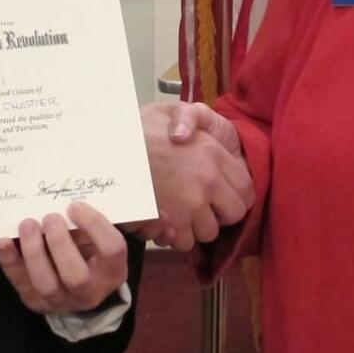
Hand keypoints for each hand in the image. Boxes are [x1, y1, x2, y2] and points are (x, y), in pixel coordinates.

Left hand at [0, 200, 127, 314]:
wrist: (78, 289)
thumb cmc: (92, 252)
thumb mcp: (102, 238)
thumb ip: (97, 221)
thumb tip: (79, 193)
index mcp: (113, 271)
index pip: (111, 249)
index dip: (94, 225)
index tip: (75, 205)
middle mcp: (90, 291)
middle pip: (76, 276)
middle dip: (60, 244)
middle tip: (50, 217)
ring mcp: (60, 300)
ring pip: (46, 284)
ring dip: (34, 252)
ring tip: (27, 224)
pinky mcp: (35, 301)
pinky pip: (21, 283)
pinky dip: (10, 262)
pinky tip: (3, 242)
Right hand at [138, 101, 253, 250]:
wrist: (107, 154)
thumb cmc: (137, 130)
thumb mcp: (169, 110)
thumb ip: (191, 117)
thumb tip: (187, 136)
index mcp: (213, 156)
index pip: (247, 190)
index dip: (237, 192)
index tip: (224, 191)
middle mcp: (206, 184)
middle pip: (232, 215)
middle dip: (221, 212)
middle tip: (204, 203)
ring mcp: (188, 208)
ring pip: (207, 232)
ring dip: (197, 226)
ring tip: (182, 210)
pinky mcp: (168, 226)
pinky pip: (182, 242)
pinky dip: (175, 235)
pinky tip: (166, 220)